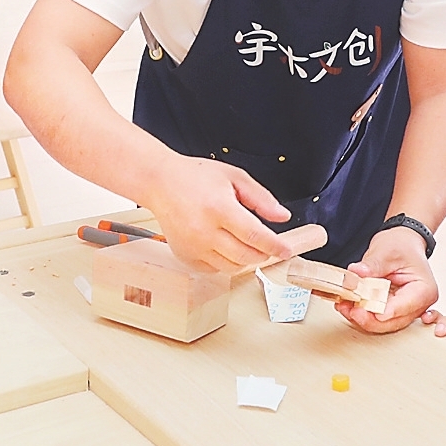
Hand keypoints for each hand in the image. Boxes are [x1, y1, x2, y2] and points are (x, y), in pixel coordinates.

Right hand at [146, 155, 293, 272]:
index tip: (285, 250)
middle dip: (263, 253)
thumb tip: (282, 216)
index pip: (255, 236)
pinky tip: (222, 245)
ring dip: (244, 258)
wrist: (160, 183)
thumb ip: (261, 198)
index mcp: (219, 208)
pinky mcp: (184, 255)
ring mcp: (193, 246)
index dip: (275, 246)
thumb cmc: (195, 177)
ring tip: (241, 241)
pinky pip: (213, 269)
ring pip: (231, 267)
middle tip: (266, 245)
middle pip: (246, 256)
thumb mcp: (234, 177)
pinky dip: (224, 262)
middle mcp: (204, 231)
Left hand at [334, 226, 437, 333]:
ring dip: (362, 318)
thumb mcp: (387, 250)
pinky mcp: (391, 310)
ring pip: (383, 324)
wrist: (402, 243)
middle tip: (350, 309)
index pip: (404, 307)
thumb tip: (357, 272)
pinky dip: (362, 313)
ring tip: (344, 306)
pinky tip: (348, 306)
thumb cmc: (402, 246)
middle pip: (393, 321)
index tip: (364, 309)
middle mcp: (417, 305)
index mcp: (424, 290)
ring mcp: (405, 310)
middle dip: (369, 319)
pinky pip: (376, 318)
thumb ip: (373, 264)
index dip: (383, 311)